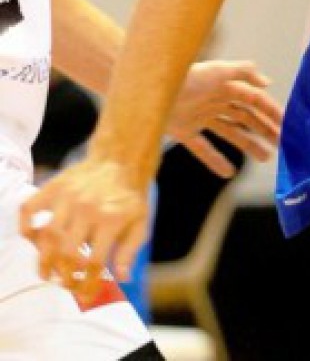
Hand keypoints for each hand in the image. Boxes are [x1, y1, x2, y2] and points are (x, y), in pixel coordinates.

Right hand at [18, 159, 148, 299]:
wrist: (120, 160)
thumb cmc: (130, 197)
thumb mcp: (139, 223)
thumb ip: (129, 251)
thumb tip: (122, 278)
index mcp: (111, 220)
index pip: (94, 261)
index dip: (87, 283)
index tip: (85, 293)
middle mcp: (88, 209)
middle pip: (67, 251)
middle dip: (64, 275)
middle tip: (64, 284)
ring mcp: (68, 197)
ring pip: (47, 235)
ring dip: (44, 259)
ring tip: (47, 274)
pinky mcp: (54, 187)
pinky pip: (29, 208)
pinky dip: (25, 225)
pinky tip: (32, 239)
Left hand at [167, 60, 281, 177]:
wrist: (143, 90)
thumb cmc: (182, 76)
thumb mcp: (216, 70)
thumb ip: (243, 72)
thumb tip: (268, 82)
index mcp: (225, 86)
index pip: (255, 101)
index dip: (271, 112)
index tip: (287, 126)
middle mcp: (215, 101)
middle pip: (246, 118)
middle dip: (265, 130)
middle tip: (282, 145)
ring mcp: (199, 116)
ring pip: (231, 132)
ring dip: (249, 144)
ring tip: (265, 158)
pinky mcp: (183, 131)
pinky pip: (203, 148)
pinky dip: (215, 160)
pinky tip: (228, 173)